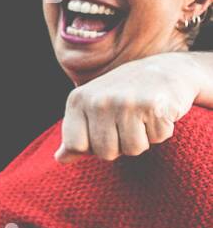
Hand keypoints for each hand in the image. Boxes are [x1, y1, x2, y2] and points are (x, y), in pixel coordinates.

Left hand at [56, 52, 198, 162]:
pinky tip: (158, 112)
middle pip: (105, 152)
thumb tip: (60, 159)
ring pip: (133, 149)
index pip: (75, 145)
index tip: (103, 130)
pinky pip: (157, 138)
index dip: (92, 146)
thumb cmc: (124, 94)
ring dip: (143, 139)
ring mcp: (125, 102)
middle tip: (128, 123)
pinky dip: (161, 130)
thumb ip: (76, 133)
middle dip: (120, 146)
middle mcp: (99, 100)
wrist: (167, 68)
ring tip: (143, 117)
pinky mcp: (153, 105)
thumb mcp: (92, 108)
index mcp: (78, 100)